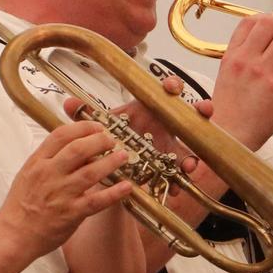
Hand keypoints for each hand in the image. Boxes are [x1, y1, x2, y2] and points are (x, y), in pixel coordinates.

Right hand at [0, 121, 136, 257]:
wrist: (13, 235)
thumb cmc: (21, 205)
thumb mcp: (29, 174)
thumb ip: (51, 160)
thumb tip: (79, 148)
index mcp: (37, 162)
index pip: (61, 135)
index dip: (83, 127)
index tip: (97, 126)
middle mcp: (49, 174)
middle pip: (78, 149)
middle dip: (100, 140)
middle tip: (112, 141)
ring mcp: (60, 194)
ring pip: (90, 172)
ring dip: (111, 162)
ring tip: (123, 156)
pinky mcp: (71, 213)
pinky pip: (97, 201)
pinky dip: (114, 193)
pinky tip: (127, 186)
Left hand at [61, 82, 212, 177]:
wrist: (112, 164)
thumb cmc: (111, 138)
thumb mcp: (98, 126)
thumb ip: (84, 116)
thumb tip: (68, 104)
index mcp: (151, 108)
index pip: (166, 91)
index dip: (172, 86)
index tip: (172, 87)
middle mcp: (166, 125)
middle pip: (190, 114)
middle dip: (201, 110)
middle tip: (204, 110)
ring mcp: (171, 145)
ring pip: (192, 145)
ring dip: (195, 152)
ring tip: (191, 163)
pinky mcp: (170, 166)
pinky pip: (181, 172)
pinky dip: (180, 179)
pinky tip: (177, 187)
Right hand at [208, 10, 272, 148]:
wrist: (227, 137)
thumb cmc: (228, 115)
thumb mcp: (226, 80)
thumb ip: (240, 63)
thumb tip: (258, 53)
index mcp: (231, 57)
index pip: (247, 23)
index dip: (266, 17)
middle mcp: (245, 60)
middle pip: (269, 23)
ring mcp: (261, 72)